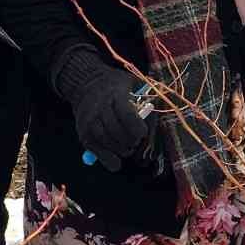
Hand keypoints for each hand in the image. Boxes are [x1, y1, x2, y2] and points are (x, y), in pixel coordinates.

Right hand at [54, 49, 147, 171]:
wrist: (87, 83)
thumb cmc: (117, 85)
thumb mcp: (133, 83)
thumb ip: (147, 96)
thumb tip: (161, 111)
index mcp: (115, 93)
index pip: (127, 115)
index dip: (137, 128)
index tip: (143, 133)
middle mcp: (99, 107)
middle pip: (116, 130)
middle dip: (130, 141)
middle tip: (136, 141)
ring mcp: (89, 120)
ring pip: (105, 140)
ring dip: (120, 149)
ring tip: (128, 148)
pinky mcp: (83, 131)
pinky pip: (94, 148)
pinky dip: (107, 158)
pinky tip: (116, 162)